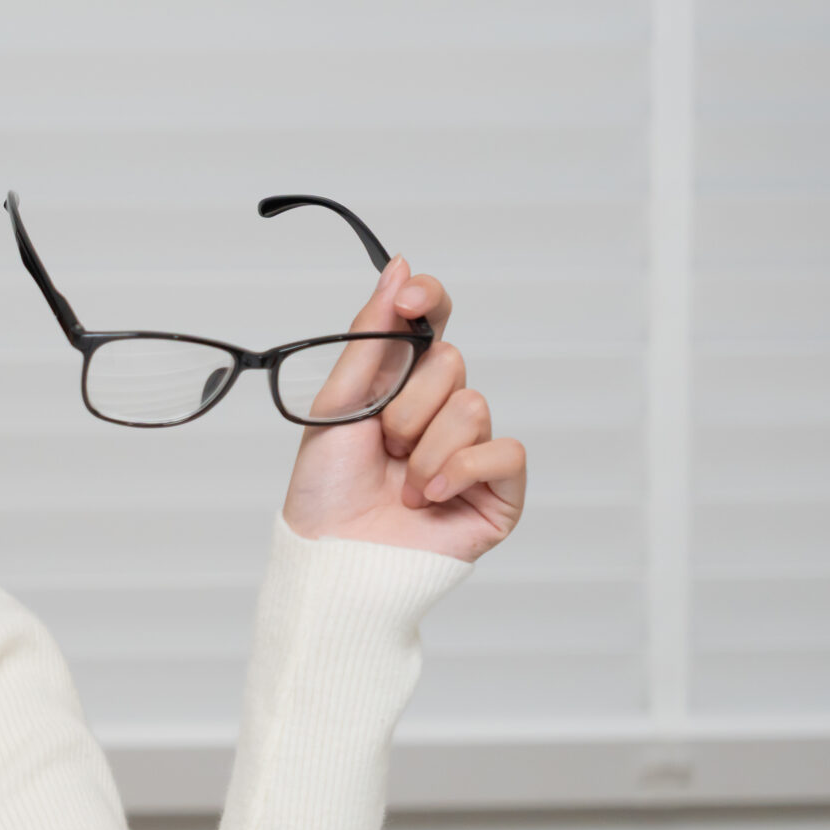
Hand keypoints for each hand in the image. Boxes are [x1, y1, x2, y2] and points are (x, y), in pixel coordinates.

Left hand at [279, 259, 526, 562]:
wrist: (330, 561)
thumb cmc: (325, 493)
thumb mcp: (337, 403)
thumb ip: (370, 336)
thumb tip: (400, 268)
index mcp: (400, 388)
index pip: (433, 323)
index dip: (429, 301)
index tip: (409, 298)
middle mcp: (440, 415)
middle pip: (451, 362)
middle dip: (405, 405)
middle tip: (381, 445)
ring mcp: (471, 453)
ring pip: (473, 406)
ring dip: (426, 448)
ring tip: (400, 483)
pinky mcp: (497, 493)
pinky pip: (504, 451)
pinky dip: (460, 471)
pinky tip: (428, 498)